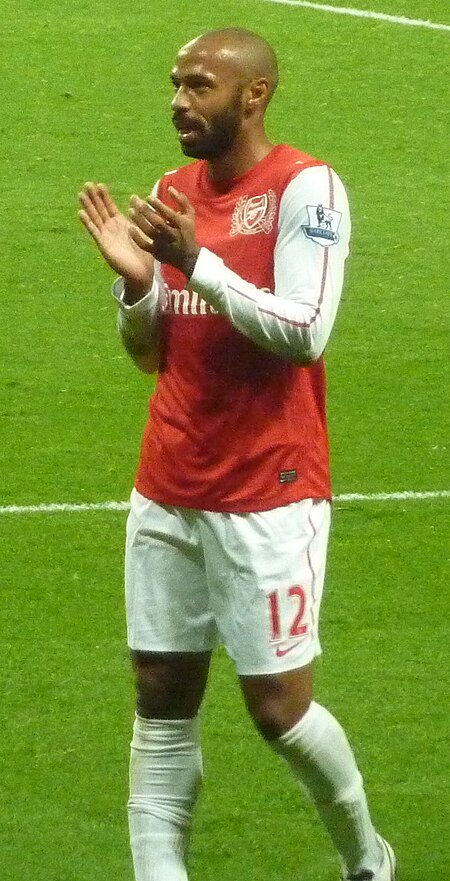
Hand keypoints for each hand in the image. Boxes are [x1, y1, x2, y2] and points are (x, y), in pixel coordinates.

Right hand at [79, 183, 153, 297]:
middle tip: (87, 183)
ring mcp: (106, 236)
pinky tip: (80, 213)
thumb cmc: (145, 253)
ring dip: (88, 206)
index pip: (110, 207)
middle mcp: (111, 228)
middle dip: (94, 197)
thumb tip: (137, 198)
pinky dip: (87, 222)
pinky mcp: (103, 245)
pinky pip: (94, 232)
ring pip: (95, 218)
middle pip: (100, 210)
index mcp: (120, 224)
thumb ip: (139, 215)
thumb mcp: (143, 230)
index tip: (100, 184)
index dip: (104, 196)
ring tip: (81, 194)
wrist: (142, 271)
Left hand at [128, 187, 199, 277]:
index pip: (169, 214)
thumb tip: (169, 188)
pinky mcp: (157, 252)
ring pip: (149, 232)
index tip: (148, 197)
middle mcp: (172, 235)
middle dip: (146, 211)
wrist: (187, 256)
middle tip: (136, 201)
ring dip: (139, 221)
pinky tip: (130, 228)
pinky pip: (145, 245)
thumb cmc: (187, 231)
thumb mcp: (190, 215)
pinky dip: (137, 238)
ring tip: (130, 210)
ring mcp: (163, 244)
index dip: (158, 205)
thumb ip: (181, 200)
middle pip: (157, 223)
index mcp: (181, 225)